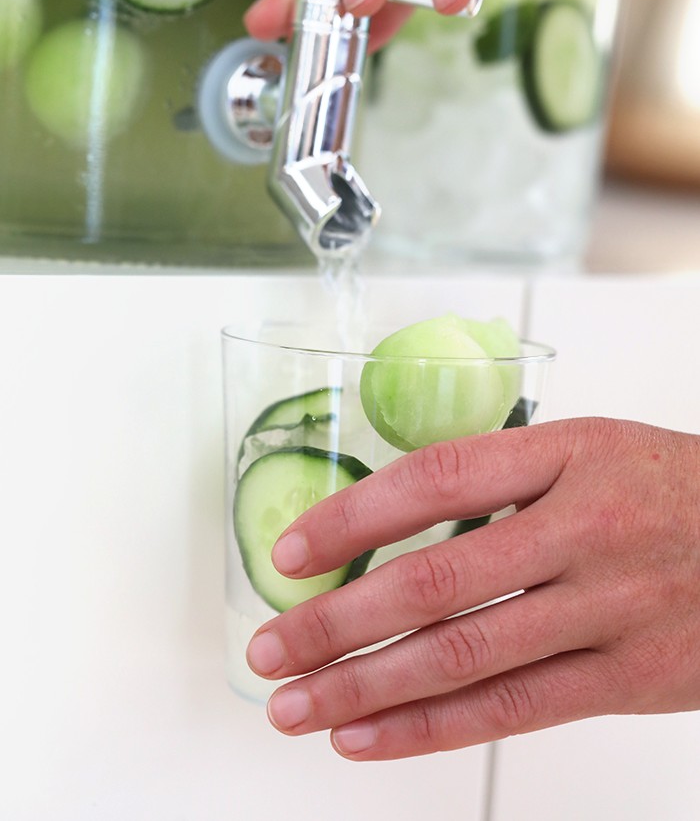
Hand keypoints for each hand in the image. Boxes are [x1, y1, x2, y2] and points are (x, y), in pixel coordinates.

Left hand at [246, 418, 699, 759]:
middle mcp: (586, 528)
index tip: (290, 553)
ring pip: (463, 656)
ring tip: (296, 706)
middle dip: (336, 622)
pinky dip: (429, 728)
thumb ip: (503, 477)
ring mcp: (611, 607)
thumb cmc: (670, 490)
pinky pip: (513, 709)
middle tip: (270, 648)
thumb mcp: (592, 450)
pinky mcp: (632, 679)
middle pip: (435, 580)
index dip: (352, 518)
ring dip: (364, 688)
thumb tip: (389, 518)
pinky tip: (368, 739)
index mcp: (568, 453)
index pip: (436, 479)